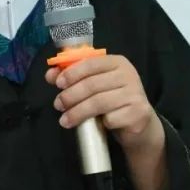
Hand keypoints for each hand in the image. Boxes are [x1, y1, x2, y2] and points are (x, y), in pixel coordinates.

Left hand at [46, 54, 161, 151]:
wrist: (139, 124)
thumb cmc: (113, 100)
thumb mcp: (95, 86)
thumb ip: (74, 77)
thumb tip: (50, 75)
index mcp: (117, 62)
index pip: (91, 63)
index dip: (72, 73)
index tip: (58, 84)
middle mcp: (129, 75)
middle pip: (92, 85)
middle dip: (70, 96)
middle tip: (58, 105)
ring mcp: (136, 94)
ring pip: (99, 102)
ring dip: (77, 113)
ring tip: (65, 121)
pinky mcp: (138, 113)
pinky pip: (111, 119)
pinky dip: (100, 124)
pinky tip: (95, 127)